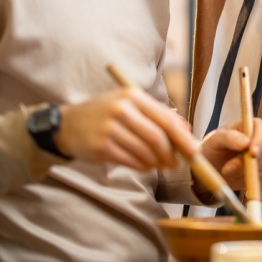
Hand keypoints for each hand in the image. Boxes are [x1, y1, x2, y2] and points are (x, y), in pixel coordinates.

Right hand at [54, 87, 197, 170]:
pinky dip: (143, 166)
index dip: (182, 137)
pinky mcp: (102, 146)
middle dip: (171, 154)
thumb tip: (186, 132)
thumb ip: (157, 115)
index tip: (193, 150)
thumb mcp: (130, 105)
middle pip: (157, 137)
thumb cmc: (106, 114)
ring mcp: (110, 128)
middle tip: (176, 163)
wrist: (68, 124)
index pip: (165, 118)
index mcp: (133, 95)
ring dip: (157, 162)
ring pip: (145, 152)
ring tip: (159, 165)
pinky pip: (131, 161)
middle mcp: (122, 109)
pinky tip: (144, 165)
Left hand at [197, 118, 261, 192]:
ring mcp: (261, 156)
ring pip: (261, 165)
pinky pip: (258, 177)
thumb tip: (246, 142)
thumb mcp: (215, 140)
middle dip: (246, 161)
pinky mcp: (261, 171)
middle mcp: (258, 140)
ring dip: (242, 170)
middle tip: (228, 168)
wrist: (211, 168)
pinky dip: (245, 178)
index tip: (252, 152)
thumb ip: (229, 138)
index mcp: (248, 126)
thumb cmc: (212, 149)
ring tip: (225, 170)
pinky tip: (233, 175)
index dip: (260, 139)